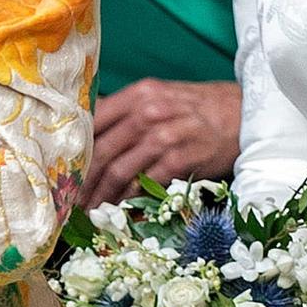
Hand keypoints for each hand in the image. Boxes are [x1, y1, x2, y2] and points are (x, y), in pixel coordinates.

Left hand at [79, 78, 241, 208]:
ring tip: (91, 212)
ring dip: (101, 196)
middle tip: (70, 202)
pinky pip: (146, 182)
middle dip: (82, 181)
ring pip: (120, 169)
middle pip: (102, 149)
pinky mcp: (183, 156)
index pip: (93, 121)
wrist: (243, 113)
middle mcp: (150, 110)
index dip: (75, 151)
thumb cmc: (198, 109)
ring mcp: (167, 133)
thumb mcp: (162, 98)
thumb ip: (128, 112)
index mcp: (140, 93)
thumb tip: (89, 132)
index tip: (62, 173)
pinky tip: (121, 210)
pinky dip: (130, 199)